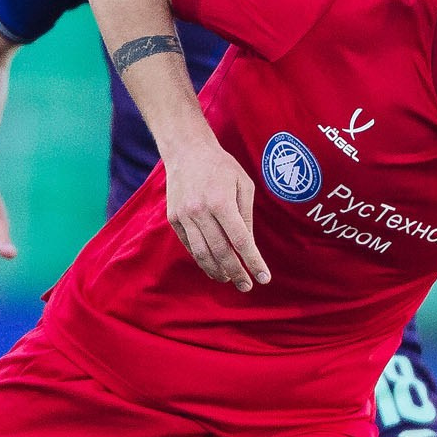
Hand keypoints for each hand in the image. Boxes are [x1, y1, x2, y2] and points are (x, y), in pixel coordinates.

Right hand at [163, 140, 270, 291]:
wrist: (186, 151)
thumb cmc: (221, 166)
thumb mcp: (243, 185)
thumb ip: (246, 216)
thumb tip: (248, 246)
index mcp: (221, 202)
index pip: (240, 241)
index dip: (253, 262)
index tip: (263, 278)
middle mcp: (200, 211)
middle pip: (220, 252)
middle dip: (235, 272)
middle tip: (246, 286)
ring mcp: (184, 216)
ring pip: (202, 253)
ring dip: (216, 270)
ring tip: (228, 279)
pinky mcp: (173, 218)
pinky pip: (189, 245)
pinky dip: (201, 258)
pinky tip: (212, 266)